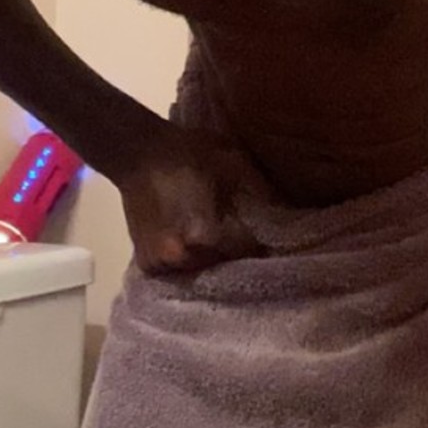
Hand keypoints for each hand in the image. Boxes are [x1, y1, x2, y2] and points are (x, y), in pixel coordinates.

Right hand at [117, 125, 271, 274]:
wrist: (139, 153)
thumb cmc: (189, 153)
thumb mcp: (233, 163)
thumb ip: (261, 195)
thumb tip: (288, 219)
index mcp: (204, 235)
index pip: (247, 252)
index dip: (258, 240)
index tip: (265, 233)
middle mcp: (182, 258)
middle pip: (225, 268)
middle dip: (236, 255)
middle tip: (243, 237)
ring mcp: (162, 266)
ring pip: (202, 274)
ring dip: (213, 262)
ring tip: (219, 243)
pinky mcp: (147, 266)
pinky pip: (180, 274)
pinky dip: (191, 264)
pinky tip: (196, 247)